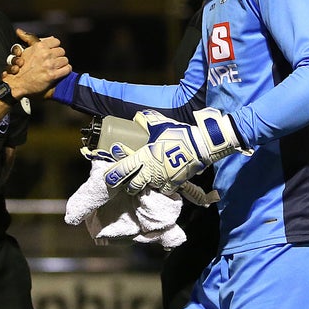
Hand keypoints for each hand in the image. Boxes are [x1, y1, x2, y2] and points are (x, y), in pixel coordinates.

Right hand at [4, 29, 70, 99]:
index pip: (56, 41)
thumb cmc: (22, 67)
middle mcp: (45, 54)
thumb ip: (32, 40)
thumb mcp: (26, 50)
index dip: (54, 47)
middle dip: (58, 56)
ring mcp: (49, 64)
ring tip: (55, 67)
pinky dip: (65, 71)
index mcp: (39, 46)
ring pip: (65, 60)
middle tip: (53, 61)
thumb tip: (31, 33)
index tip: (51, 52)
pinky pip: (67, 69)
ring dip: (61, 64)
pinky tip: (60, 72)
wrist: (18, 82)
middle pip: (62, 51)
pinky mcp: (53, 75)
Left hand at [84, 131, 219, 204]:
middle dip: (129, 186)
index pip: (122, 170)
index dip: (113, 176)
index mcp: (143, 158)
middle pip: (133, 186)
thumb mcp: (160, 124)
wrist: (199, 146)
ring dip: (146, 187)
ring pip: (148, 189)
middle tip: (129, 184)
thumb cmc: (177, 135)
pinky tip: (163, 183)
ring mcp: (162, 180)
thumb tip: (137, 117)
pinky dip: (162, 188)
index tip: (108, 179)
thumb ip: (146, 121)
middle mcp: (149, 172)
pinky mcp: (174, 184)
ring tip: (147, 183)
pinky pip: (164, 190)